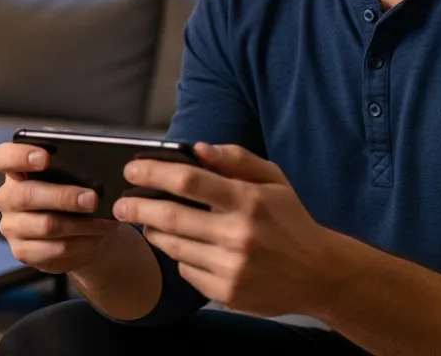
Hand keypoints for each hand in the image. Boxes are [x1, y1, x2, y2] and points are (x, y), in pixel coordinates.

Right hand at [0, 142, 119, 273]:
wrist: (77, 231)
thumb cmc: (73, 192)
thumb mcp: (72, 177)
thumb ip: (74, 170)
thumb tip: (94, 174)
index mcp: (15, 170)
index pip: (3, 157)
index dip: (20, 156)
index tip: (45, 158)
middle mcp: (7, 197)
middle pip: (26, 195)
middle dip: (63, 197)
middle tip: (92, 199)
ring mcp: (11, 226)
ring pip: (45, 225)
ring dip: (80, 224)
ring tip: (104, 222)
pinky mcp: (23, 251)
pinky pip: (53, 249)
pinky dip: (80, 243)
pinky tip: (95, 237)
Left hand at [112, 142, 339, 318]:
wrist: (320, 273)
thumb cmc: (291, 221)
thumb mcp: (274, 180)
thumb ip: (237, 160)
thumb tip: (199, 147)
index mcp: (249, 200)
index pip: (189, 181)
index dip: (153, 173)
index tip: (131, 171)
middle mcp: (238, 234)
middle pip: (170, 217)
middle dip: (136, 208)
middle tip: (121, 204)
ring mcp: (232, 266)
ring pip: (173, 247)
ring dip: (154, 233)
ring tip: (148, 223)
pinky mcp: (227, 292)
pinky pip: (186, 271)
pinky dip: (179, 258)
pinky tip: (187, 249)